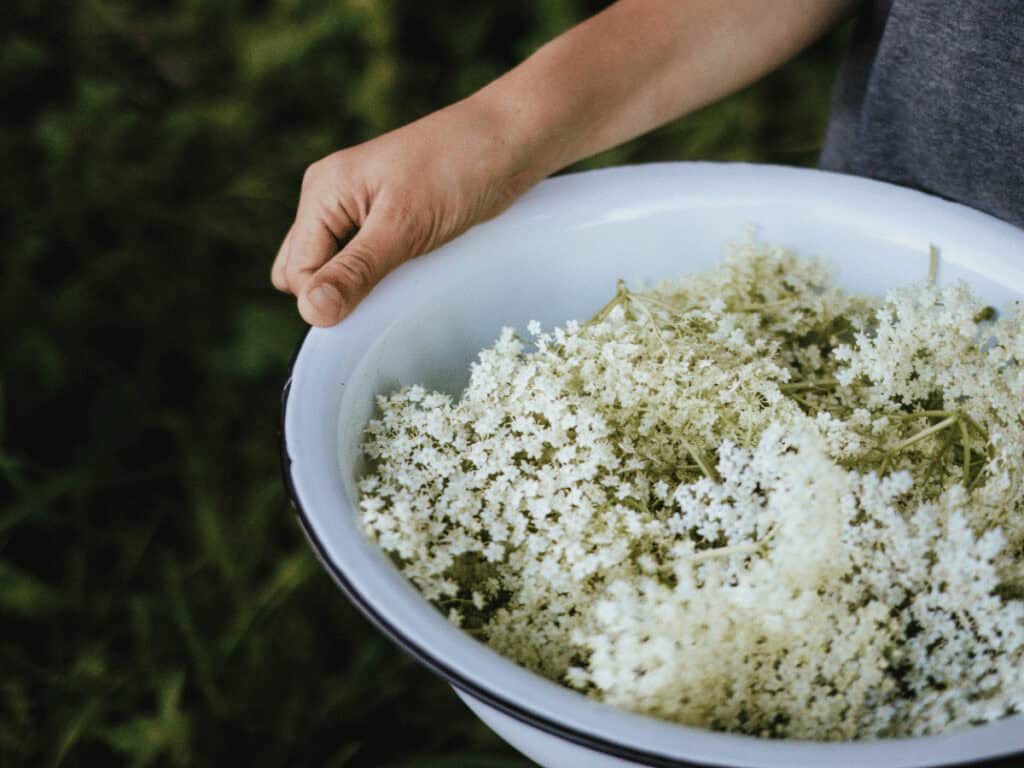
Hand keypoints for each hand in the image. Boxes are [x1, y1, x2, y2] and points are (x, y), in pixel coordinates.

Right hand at [271, 99, 536, 326]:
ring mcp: (358, 208)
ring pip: (334, 269)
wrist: (513, 139)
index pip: (296, 272)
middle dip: (335, 293)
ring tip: (403, 280)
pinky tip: (410, 275)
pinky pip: (364, 260)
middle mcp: (331, 198)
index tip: (374, 305)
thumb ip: (357, 269)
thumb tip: (312, 312)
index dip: (328, 298)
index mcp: (322, 192)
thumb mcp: (405, 225)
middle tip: (387, 292)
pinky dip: (379, 277)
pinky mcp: (387, 218)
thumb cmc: (459, 170)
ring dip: (359, 287)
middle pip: (304, 272)